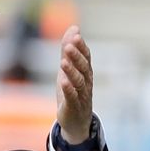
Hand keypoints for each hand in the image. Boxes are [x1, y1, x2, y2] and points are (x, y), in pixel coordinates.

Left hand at [56, 25, 93, 143]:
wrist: (75, 122)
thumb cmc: (72, 93)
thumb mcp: (68, 70)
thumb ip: (69, 51)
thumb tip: (73, 27)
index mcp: (86, 73)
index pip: (86, 57)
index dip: (81, 47)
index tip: (75, 35)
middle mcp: (86, 83)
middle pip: (84, 68)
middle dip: (77, 56)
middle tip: (69, 45)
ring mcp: (81, 96)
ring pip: (79, 82)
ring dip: (71, 71)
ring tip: (63, 62)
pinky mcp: (73, 107)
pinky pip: (72, 97)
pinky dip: (68, 89)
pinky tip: (63, 81)